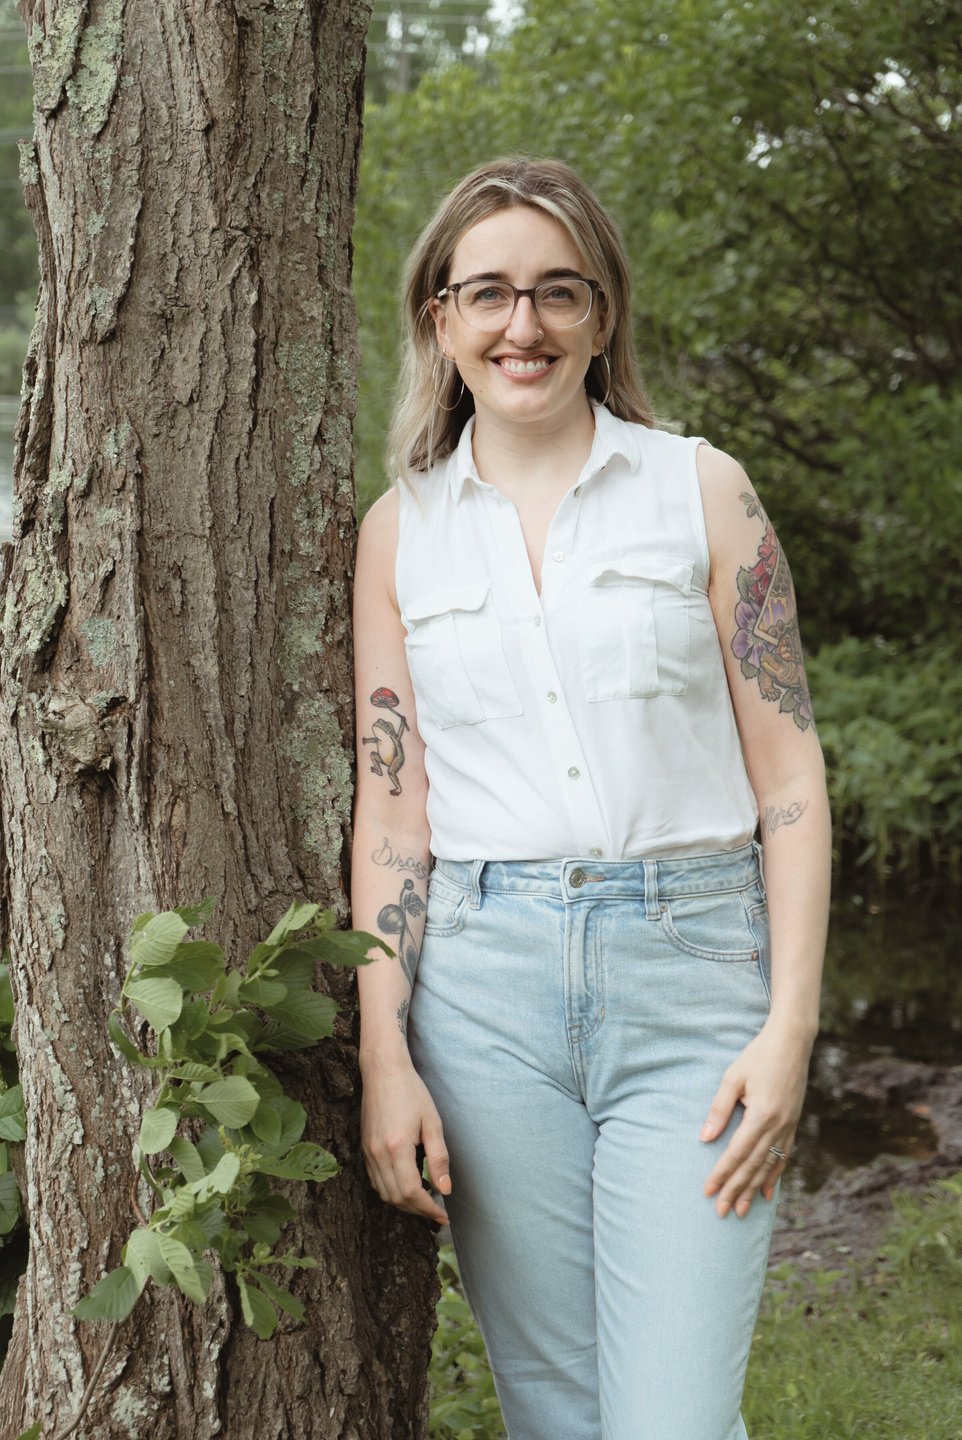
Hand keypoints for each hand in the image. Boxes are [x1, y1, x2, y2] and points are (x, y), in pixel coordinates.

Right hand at [361, 1058, 450, 1224]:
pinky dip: (390, 1191)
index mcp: (397, 1148)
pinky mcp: (364, 1148)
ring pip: (384, 1193)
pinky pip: (375, 1181)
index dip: (428, 1209)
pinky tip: (406, 1186)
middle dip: (418, 1210)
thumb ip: (439, 1158)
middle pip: (396, 1198)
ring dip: (404, 1203)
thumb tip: (445, 1189)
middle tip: (437, 1211)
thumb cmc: (412, 1092)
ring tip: (424, 1202)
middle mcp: (378, 1154)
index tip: (444, 1215)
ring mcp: (368, 1152)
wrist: (383, 1071)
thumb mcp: (432, 1122)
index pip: (412, 1193)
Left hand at [699, 1021, 811, 1217]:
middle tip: (721, 1211)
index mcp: (761, 1114)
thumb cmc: (758, 1056)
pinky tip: (767, 1192)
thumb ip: (719, 1109)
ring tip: (741, 1210)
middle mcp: (778, 1125)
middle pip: (753, 1165)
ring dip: (753, 1189)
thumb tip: (705, 1139)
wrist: (792, 1042)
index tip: (708, 1191)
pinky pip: (783, 1156)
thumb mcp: (733, 1077)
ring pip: (769, 1165)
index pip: (737, 1152)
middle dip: (736, 1189)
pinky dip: (773, 1176)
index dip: (722, 1173)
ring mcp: (788, 1126)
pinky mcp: (793, 1124)